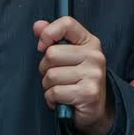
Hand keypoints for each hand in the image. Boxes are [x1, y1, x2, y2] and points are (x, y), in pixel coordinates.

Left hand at [34, 17, 113, 134]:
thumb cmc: (78, 81)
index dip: (48, 34)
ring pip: (51, 75)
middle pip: (52, 54)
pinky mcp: (88, 93)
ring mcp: (93, 75)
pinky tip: (61, 100)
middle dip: (46, 68)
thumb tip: (37, 25)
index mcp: (90, 42)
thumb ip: (53, 38)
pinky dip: (51, 99)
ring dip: (48, 86)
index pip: (67, 24)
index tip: (43, 47)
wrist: (96, 110)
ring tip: (61, 89)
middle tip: (56, 77)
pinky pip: (55, 92)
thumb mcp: (68, 56)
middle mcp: (95, 56)